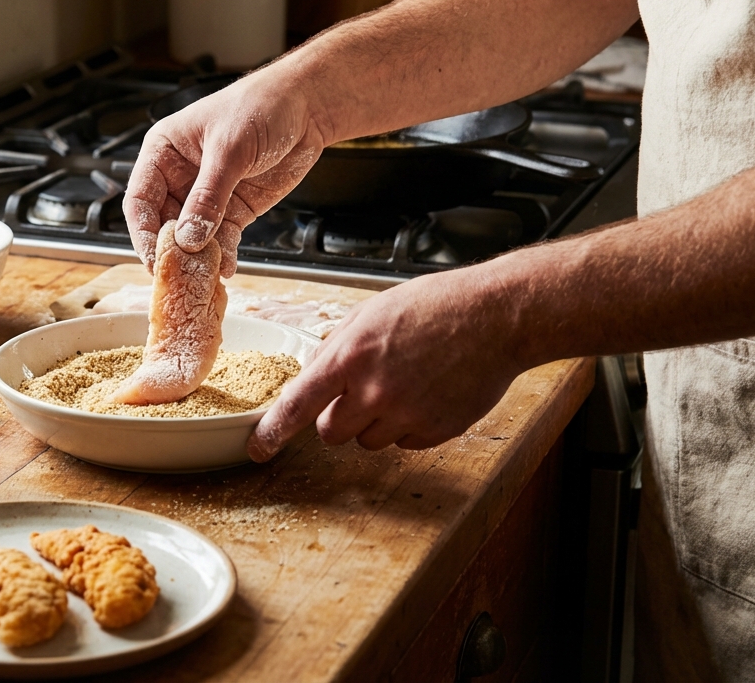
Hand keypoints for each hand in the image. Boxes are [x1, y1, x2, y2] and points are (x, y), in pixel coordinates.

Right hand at [124, 67, 331, 276]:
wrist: (306, 108)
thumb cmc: (261, 106)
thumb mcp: (230, 149)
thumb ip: (208, 195)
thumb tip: (189, 237)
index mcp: (164, 152)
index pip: (141, 199)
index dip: (143, 231)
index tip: (152, 257)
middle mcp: (180, 177)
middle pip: (163, 224)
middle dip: (171, 250)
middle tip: (180, 273)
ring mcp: (206, 197)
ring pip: (192, 237)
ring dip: (197, 258)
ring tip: (205, 275)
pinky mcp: (233, 211)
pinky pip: (221, 240)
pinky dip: (224, 256)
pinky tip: (227, 267)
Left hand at [247, 268, 528, 459]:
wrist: (496, 317)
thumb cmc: (436, 306)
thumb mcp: (370, 313)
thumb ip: (337, 347)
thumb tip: (314, 375)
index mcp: (350, 356)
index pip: (297, 405)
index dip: (273, 432)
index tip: (258, 449)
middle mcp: (374, 391)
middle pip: (331, 433)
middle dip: (338, 417)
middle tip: (362, 390)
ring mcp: (406, 415)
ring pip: (368, 441)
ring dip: (376, 421)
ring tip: (405, 383)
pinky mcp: (435, 431)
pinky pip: (405, 443)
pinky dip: (409, 426)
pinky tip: (428, 393)